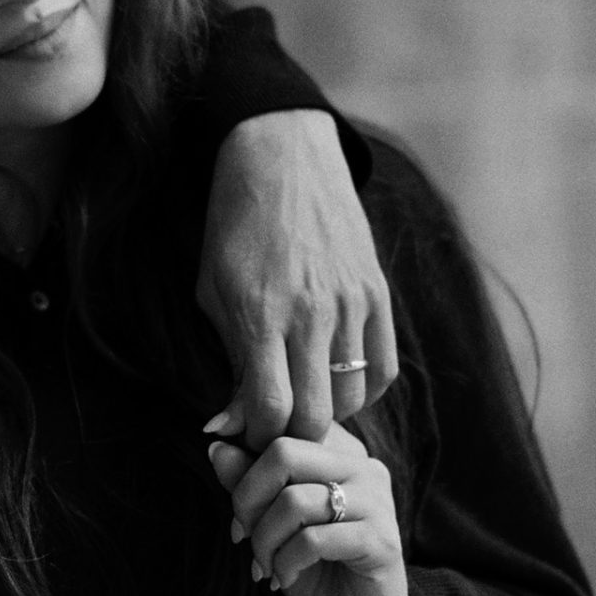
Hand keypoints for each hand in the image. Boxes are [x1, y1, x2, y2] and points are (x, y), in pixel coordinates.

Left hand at [197, 111, 396, 448]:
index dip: (259, 436)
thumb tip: (227, 425)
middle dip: (293, 435)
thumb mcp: (213, 293)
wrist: (282, 159)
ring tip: (305, 398)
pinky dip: (361, 390)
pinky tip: (337, 381)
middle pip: (316, 415)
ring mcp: (351, 303)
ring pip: (351, 398)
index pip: (271, 410)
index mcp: (259, 314)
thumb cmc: (234, 229)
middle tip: (277, 425)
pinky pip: (383, 370)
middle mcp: (311, 313)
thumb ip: (229, 361)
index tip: (249, 433)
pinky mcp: (378, 293)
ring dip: (326, 411)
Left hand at [207, 423, 406, 595]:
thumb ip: (250, 482)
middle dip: (247, 499)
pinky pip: (313, 540)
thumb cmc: (314, 565)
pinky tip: (282, 579)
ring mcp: (376, 501)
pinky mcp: (381, 540)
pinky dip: (285, 563)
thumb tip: (216, 447)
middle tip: (242, 536)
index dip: (243, 462)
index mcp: (337, 452)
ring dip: (264, 541)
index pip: (280, 429)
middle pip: (283, 453)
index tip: (238, 510)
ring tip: (264, 565)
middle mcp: (362, 466)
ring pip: (294, 501)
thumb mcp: (273, 521)